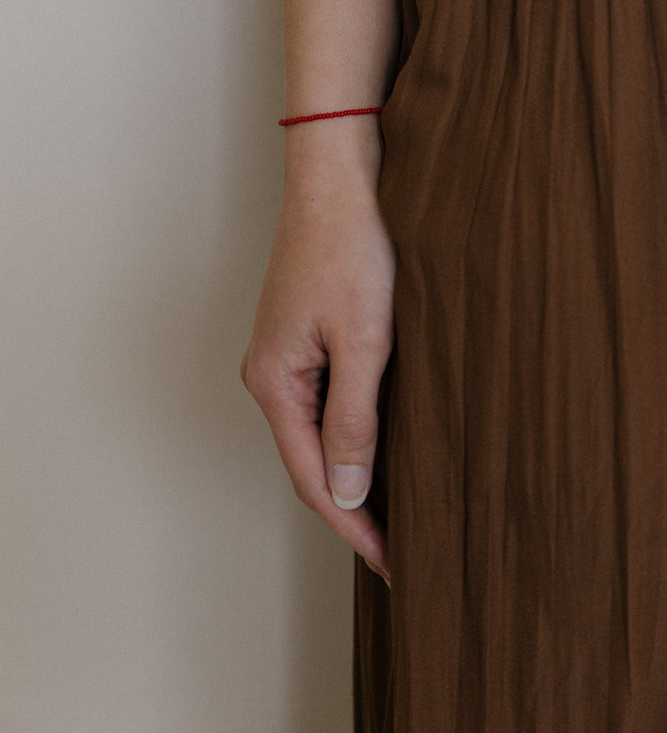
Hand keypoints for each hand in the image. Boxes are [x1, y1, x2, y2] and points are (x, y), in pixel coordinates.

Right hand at [241, 172, 395, 584]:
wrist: (336, 184)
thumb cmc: (350, 250)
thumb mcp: (363, 341)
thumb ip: (354, 419)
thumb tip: (347, 490)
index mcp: (274, 382)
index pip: (312, 476)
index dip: (351, 523)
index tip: (388, 559)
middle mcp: (268, 375)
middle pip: (307, 459)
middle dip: (349, 504)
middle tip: (394, 543)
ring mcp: (281, 356)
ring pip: (313, 431)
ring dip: (349, 468)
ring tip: (389, 504)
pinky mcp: (299, 339)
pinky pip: (319, 401)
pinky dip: (347, 431)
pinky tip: (374, 442)